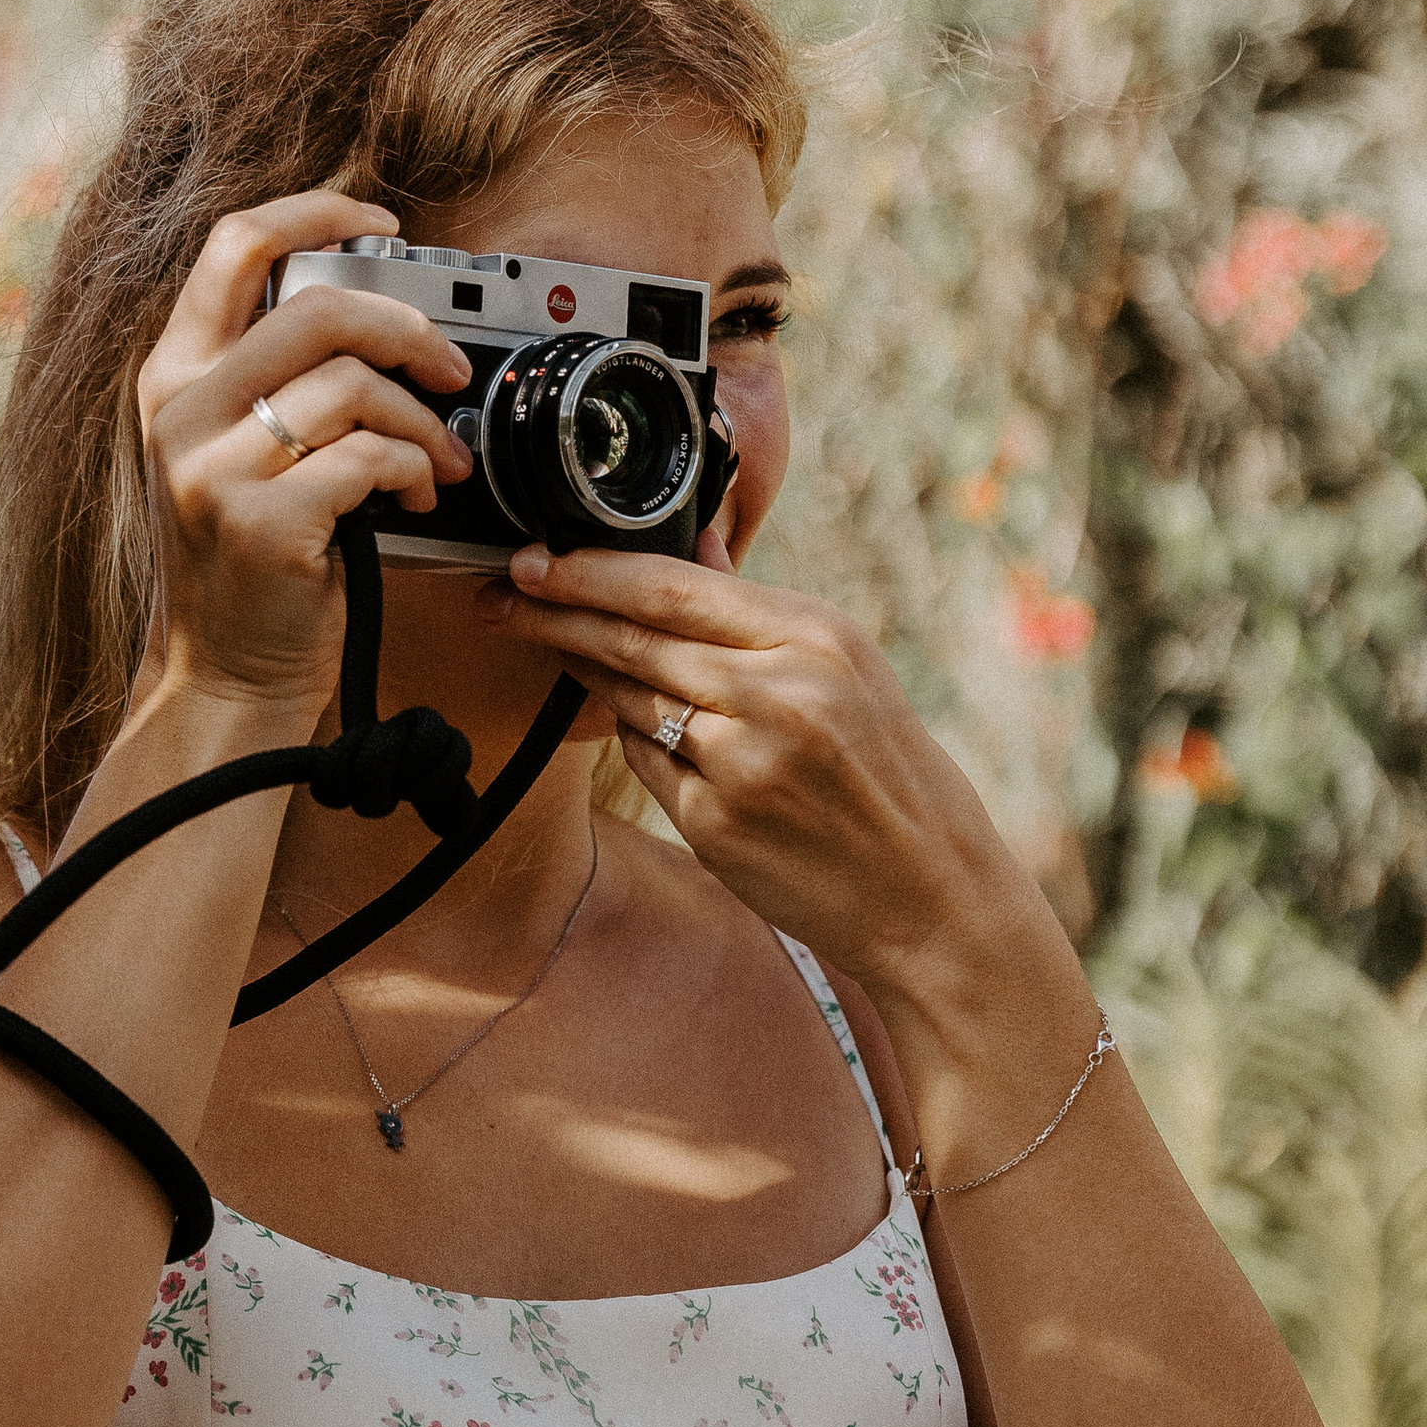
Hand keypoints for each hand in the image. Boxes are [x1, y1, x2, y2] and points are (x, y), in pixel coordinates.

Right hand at [135, 192, 474, 716]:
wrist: (222, 673)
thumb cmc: (251, 560)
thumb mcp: (237, 450)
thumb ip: (278, 378)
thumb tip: (387, 308)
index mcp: (174, 374)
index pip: (234, 244)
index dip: (316, 212)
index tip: (382, 221)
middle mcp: (180, 410)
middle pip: (317, 309)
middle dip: (408, 330)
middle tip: (450, 370)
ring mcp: (213, 468)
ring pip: (352, 385)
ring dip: (424, 422)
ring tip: (441, 460)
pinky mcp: (260, 523)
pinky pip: (369, 458)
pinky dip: (416, 472)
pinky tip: (418, 500)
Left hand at [480, 534, 1033, 990]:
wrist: (930, 891)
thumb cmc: (888, 772)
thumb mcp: (846, 668)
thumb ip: (755, 605)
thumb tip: (695, 535)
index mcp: (815, 636)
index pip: (672, 586)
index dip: (588, 571)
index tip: (532, 559)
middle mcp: (777, 692)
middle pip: (633, 639)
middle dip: (554, 615)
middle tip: (496, 600)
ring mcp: (741, 762)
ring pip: (630, 700)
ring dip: (589, 675)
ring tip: (560, 652)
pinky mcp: (713, 824)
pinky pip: (646, 763)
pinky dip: (641, 742)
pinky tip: (656, 737)